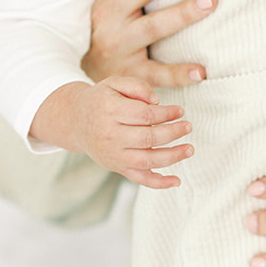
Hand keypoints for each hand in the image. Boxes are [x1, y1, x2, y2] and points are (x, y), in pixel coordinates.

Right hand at [29, 78, 193, 188]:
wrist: (75, 120)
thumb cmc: (101, 99)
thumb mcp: (114, 83)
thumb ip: (137, 87)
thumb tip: (157, 102)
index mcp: (110, 112)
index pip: (144, 115)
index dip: (166, 113)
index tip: (180, 110)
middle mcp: (110, 136)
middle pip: (148, 138)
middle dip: (172, 133)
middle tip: (188, 126)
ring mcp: (113, 156)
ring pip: (146, 160)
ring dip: (172, 156)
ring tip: (189, 149)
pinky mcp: (117, 167)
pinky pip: (139, 179)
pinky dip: (159, 183)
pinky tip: (177, 181)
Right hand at [83, 0, 216, 88]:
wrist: (91, 82)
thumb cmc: (116, 27)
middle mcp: (110, 15)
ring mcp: (118, 45)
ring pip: (151, 27)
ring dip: (182, 13)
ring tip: (210, 0)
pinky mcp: (129, 73)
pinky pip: (156, 73)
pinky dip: (178, 73)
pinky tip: (201, 71)